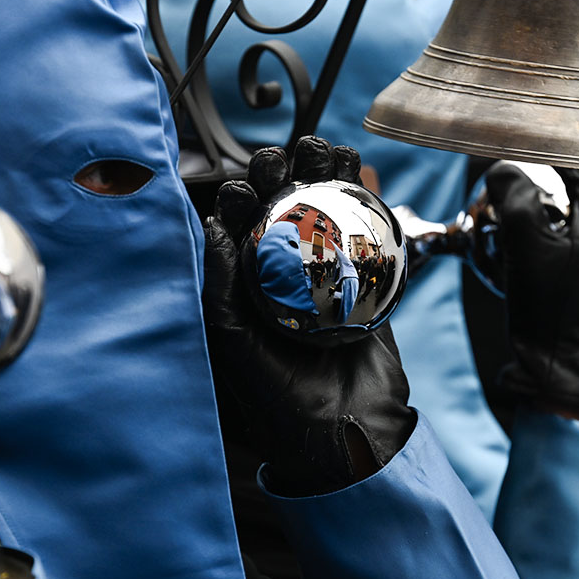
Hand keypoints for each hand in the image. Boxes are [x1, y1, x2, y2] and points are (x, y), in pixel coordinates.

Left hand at [203, 136, 415, 495]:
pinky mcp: (366, 279)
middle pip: (281, 208)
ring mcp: (327, 274)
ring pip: (325, 209)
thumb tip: (212, 224)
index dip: (239, 196)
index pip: (238, 226)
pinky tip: (362, 170)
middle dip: (279, 173)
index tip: (243, 185)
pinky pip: (367, 230)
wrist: (344, 429)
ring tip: (324, 150)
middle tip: (283, 159)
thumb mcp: (232, 339)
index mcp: (246, 284)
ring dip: (323, 172)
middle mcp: (284, 273)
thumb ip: (219, 283)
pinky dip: (366, 196)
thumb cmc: (276, 396)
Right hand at [487, 167, 578, 428]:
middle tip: (541, 159)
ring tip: (554, 187)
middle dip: (576, 163)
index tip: (530, 141)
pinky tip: (571, 224)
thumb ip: (515, 198)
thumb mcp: (522, 253)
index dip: (557, 146)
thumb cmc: (546, 320)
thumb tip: (507, 169)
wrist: (574, 382)